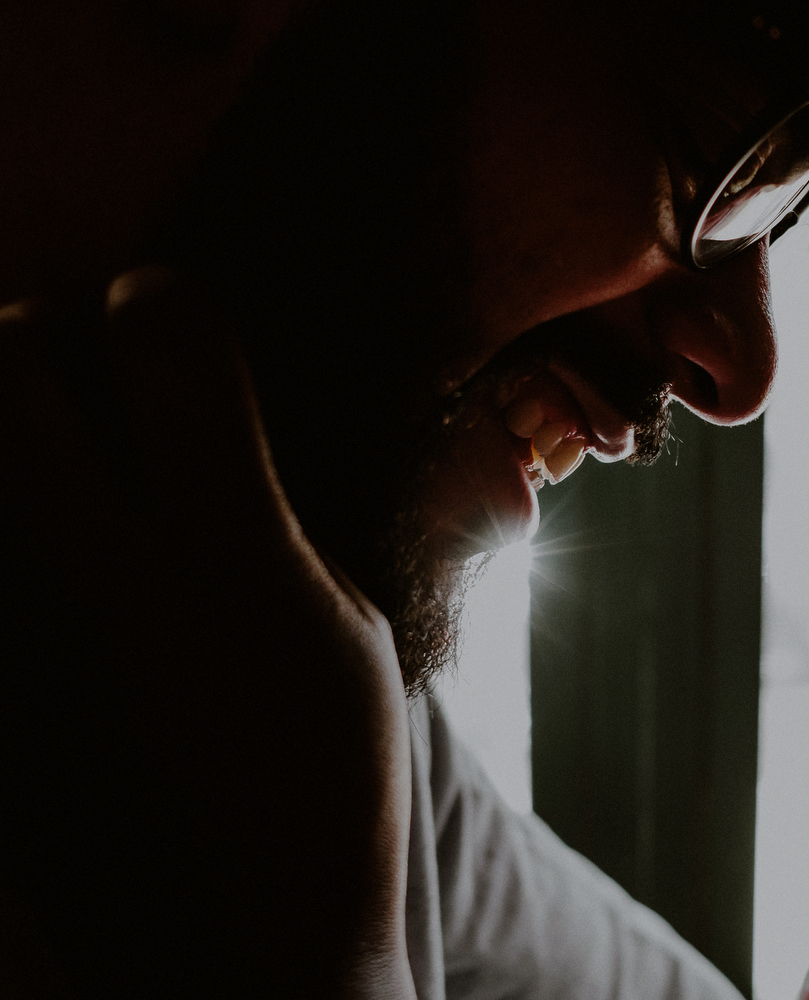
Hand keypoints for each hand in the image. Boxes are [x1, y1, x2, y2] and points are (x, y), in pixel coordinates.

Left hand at [0, 269, 415, 997]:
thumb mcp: (341, 623)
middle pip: (4, 354)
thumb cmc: (318, 777)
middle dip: (42, 336)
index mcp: (223, 550)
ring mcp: (11, 628)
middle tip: (88, 384)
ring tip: (54, 465)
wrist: (231, 947)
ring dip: (2, 422)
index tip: (171, 325)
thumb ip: (258, 496)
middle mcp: (94, 572)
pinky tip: (51, 557)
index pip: (158, 332)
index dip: (164, 303)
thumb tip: (189, 388)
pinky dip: (4, 521)